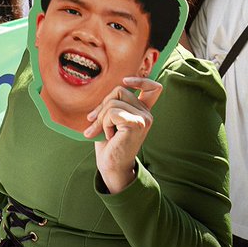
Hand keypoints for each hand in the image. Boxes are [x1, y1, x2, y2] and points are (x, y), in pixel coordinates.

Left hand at [83, 77, 162, 193]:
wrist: (111, 166)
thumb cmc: (109, 144)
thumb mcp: (111, 119)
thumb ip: (113, 104)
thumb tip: (104, 91)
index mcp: (142, 111)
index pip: (153, 87)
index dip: (141, 79)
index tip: (125, 81)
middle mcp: (146, 114)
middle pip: (120, 90)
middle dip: (102, 105)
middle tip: (93, 121)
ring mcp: (144, 118)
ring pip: (113, 102)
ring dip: (100, 118)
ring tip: (100, 132)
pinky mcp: (136, 124)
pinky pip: (112, 112)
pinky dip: (104, 123)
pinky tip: (108, 136)